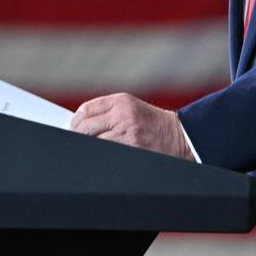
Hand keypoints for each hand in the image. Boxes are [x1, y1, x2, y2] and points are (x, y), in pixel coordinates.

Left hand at [70, 93, 192, 160]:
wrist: (181, 136)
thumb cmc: (154, 124)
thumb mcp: (132, 108)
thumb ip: (109, 112)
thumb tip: (81, 122)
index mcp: (121, 101)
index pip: (86, 110)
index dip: (76, 121)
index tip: (74, 128)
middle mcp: (122, 114)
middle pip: (84, 126)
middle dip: (78, 135)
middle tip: (78, 141)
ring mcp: (126, 131)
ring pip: (92, 141)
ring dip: (88, 145)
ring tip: (89, 147)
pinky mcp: (131, 147)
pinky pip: (105, 151)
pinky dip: (99, 153)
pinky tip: (100, 154)